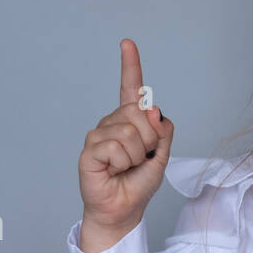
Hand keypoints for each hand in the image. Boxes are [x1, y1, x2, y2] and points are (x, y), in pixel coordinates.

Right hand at [77, 38, 173, 234]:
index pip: (130, 89)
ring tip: (127, 166)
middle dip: (149, 139)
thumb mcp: (161, 154)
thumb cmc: (139, 182)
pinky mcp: (90, 149)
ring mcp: (99, 134)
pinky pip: (115, 147)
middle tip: (141, 157)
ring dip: (136, 155)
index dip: (130, 66)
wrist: (124, 209)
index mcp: (130, 121)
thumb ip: (162, 130)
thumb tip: (151, 108)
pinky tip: (114, 170)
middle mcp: (113, 122)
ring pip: (130, 132)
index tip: (127, 43)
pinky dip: (122, 163)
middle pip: (139, 112)